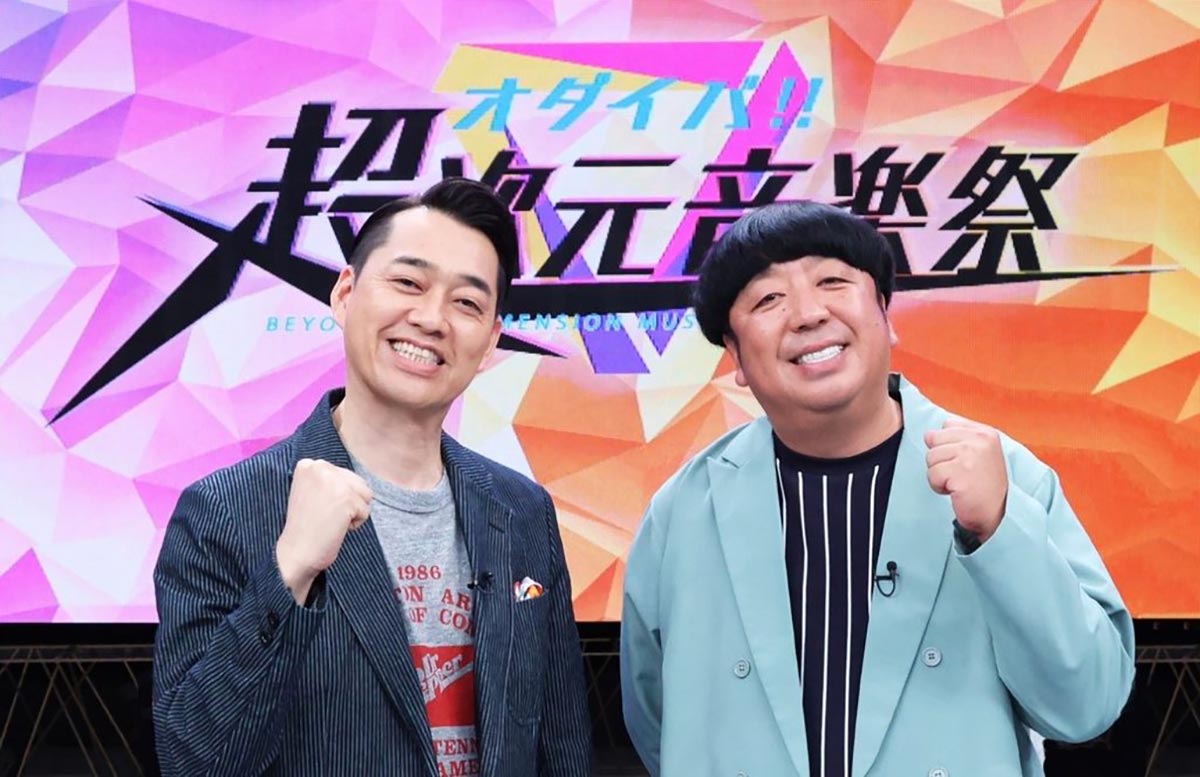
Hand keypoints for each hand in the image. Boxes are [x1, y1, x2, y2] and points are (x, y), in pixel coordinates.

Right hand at [275, 458, 372, 604]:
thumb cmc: (305, 527)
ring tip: (330, 521)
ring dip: (353, 512)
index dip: (337, 497)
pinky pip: (365, 511)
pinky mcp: (346, 498)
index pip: (344, 475)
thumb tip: (355, 478)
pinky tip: (334, 528)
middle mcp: (320, 467)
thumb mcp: (309, 491)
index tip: (317, 509)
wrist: (296, 552)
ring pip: (365, 495)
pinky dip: (354, 524)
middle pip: (358, 483)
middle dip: (348, 503)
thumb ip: (328, 479)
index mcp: (308, 464)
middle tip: (324, 516)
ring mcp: (334, 481)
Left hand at [924, 416, 1007, 543]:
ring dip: (939, 474)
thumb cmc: (982, 484)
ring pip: (931, 457)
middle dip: (940, 459)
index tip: (964, 461)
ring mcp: (971, 455)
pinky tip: (956, 491)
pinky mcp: (960, 473)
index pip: (947, 424)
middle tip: (960, 473)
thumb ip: (955, 438)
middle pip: (935, 439)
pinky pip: (932, 474)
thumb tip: (928, 435)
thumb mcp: (977, 454)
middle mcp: (980, 440)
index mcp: (985, 433)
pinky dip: (938, 486)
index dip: (948, 444)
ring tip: (958, 482)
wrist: (992, 514)